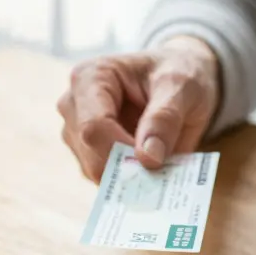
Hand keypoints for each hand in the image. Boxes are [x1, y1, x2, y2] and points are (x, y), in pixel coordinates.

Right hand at [59, 36, 219, 180]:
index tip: (155, 162)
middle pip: (90, 154)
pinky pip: (104, 178)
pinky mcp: (86, 152)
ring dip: (129, 175)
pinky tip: (152, 168)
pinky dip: (129, 180)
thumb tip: (148, 158)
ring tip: (161, 162)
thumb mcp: (181, 88)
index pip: (93, 127)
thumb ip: (164, 119)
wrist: (179, 81)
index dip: (121, 152)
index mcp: (90, 78)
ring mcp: (76, 131)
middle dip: (126, 169)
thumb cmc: (178, 74)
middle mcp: (74, 105)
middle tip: (163, 169)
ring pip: (94, 171)